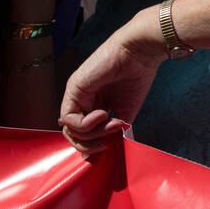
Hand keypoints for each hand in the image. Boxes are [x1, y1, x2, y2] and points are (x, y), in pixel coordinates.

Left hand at [60, 10, 167, 153]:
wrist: (140, 53)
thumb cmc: (137, 77)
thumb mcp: (124, 113)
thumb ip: (110, 132)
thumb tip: (94, 155)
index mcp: (94, 104)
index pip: (82, 133)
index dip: (92, 144)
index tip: (110, 145)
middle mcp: (82, 100)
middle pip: (72, 135)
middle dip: (89, 145)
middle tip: (108, 142)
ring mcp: (76, 95)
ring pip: (70, 130)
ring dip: (93, 134)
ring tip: (112, 122)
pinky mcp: (73, 89)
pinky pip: (69, 119)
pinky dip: (86, 124)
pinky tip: (103, 114)